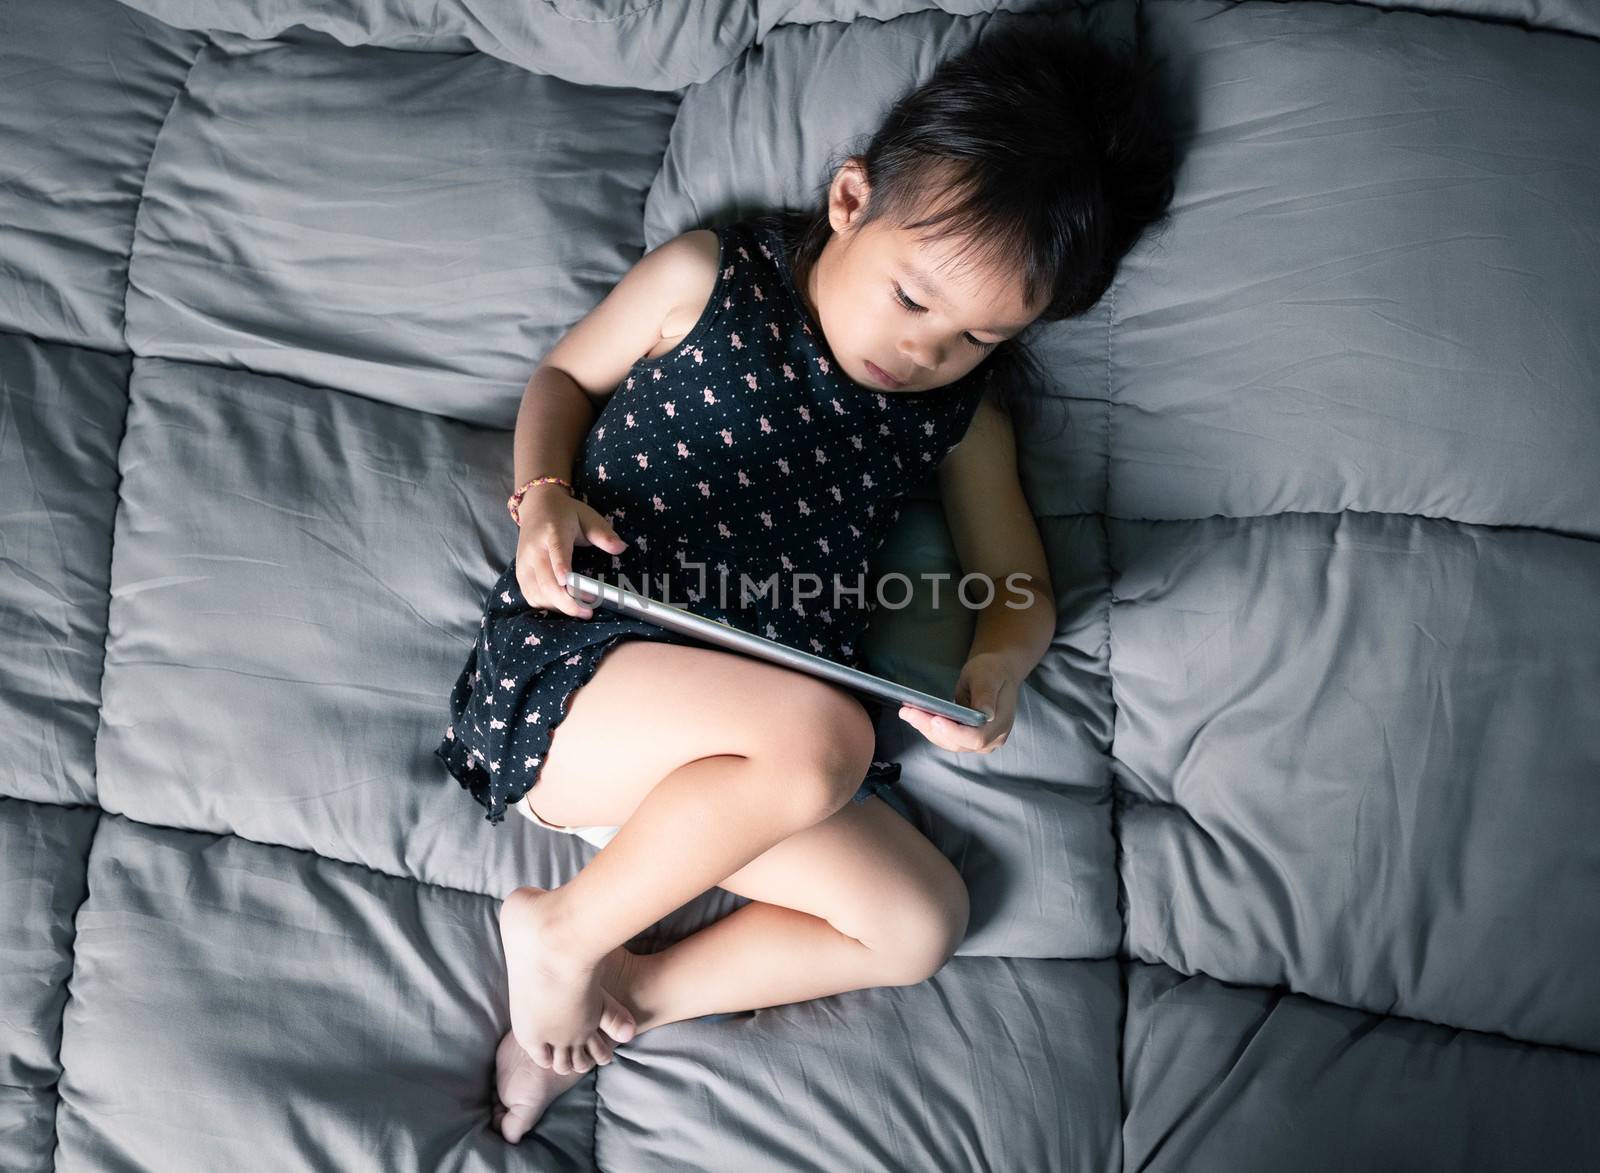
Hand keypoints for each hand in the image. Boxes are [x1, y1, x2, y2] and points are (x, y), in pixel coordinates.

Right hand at [514, 486, 627, 619]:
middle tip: (588, 611)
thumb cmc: (566, 514)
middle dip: (567, 601)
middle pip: (546, 581)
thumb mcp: (588, 517)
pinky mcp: (520, 574)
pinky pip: (531, 596)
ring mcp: (524, 564)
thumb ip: (603, 534)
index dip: (561, 567)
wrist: (536, 507)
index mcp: (553, 532)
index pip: (556, 551)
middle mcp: (534, 550)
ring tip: (580, 610)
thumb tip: (621, 548)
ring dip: (558, 607)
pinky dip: (547, 605)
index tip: (568, 583)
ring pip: (537, 593)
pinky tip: (563, 606)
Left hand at [897, 653, 1015, 752]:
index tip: (935, 720)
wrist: (994, 674)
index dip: (954, 732)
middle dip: (931, 728)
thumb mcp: (988, 676)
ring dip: (926, 728)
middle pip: (958, 742)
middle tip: (909, 712)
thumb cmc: (992, 671)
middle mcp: (991, 738)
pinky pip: (945, 737)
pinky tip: (915, 715)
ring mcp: (978, 741)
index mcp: (1000, 724)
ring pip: (948, 742)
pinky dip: (929, 727)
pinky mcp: (965, 738)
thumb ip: (986, 695)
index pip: (977, 738)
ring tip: (907, 712)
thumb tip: (986, 715)